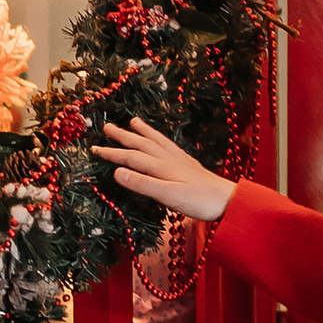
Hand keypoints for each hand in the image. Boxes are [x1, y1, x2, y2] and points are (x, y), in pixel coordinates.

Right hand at [89, 119, 235, 225]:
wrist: (228, 201)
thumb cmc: (198, 201)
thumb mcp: (167, 196)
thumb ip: (143, 184)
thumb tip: (117, 172)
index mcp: (161, 167)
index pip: (131, 157)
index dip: (112, 153)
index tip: (94, 148)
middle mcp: (169, 159)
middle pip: (142, 144)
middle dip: (123, 137)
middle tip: (107, 127)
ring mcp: (180, 160)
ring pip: (157, 142)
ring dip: (143, 132)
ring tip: (133, 121)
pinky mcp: (189, 164)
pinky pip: (169, 146)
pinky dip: (160, 139)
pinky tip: (161, 140)